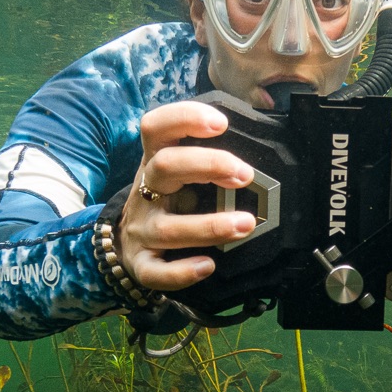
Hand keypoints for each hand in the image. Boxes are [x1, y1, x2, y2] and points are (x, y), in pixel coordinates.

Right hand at [119, 102, 255, 292]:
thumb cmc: (170, 200)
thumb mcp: (181, 173)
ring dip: (209, 226)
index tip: (221, 123)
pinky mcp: (142, 263)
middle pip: (164, 167)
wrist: (127, 244)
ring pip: (168, 228)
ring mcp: (142, 229)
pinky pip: (156, 272)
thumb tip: (264, 143)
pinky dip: (181, 272)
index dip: (185, 118)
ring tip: (245, 224)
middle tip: (245, 175)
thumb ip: (209, 158)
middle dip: (207, 165)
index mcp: (156, 160)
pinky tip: (208, 266)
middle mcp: (146, 191)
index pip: (156, 127)